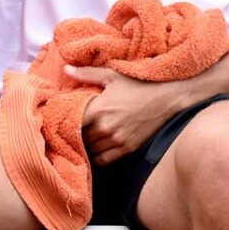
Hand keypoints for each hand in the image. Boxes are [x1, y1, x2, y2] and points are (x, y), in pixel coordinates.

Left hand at [67, 66, 182, 164]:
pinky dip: (96, 156)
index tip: (61, 117)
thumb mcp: (112, 75)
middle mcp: (106, 128)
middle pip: (79, 137)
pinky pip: (103, 160)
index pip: (71, 121)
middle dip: (74, 132)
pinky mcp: (127, 148)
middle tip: (71, 127)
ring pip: (89, 149)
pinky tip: (96, 147)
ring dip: (85, 144)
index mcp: (99, 109)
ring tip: (83, 137)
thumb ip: (86, 74)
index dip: (64, 120)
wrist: (167, 97)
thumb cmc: (139, 83)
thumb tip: (65, 69)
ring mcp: (117, 140)